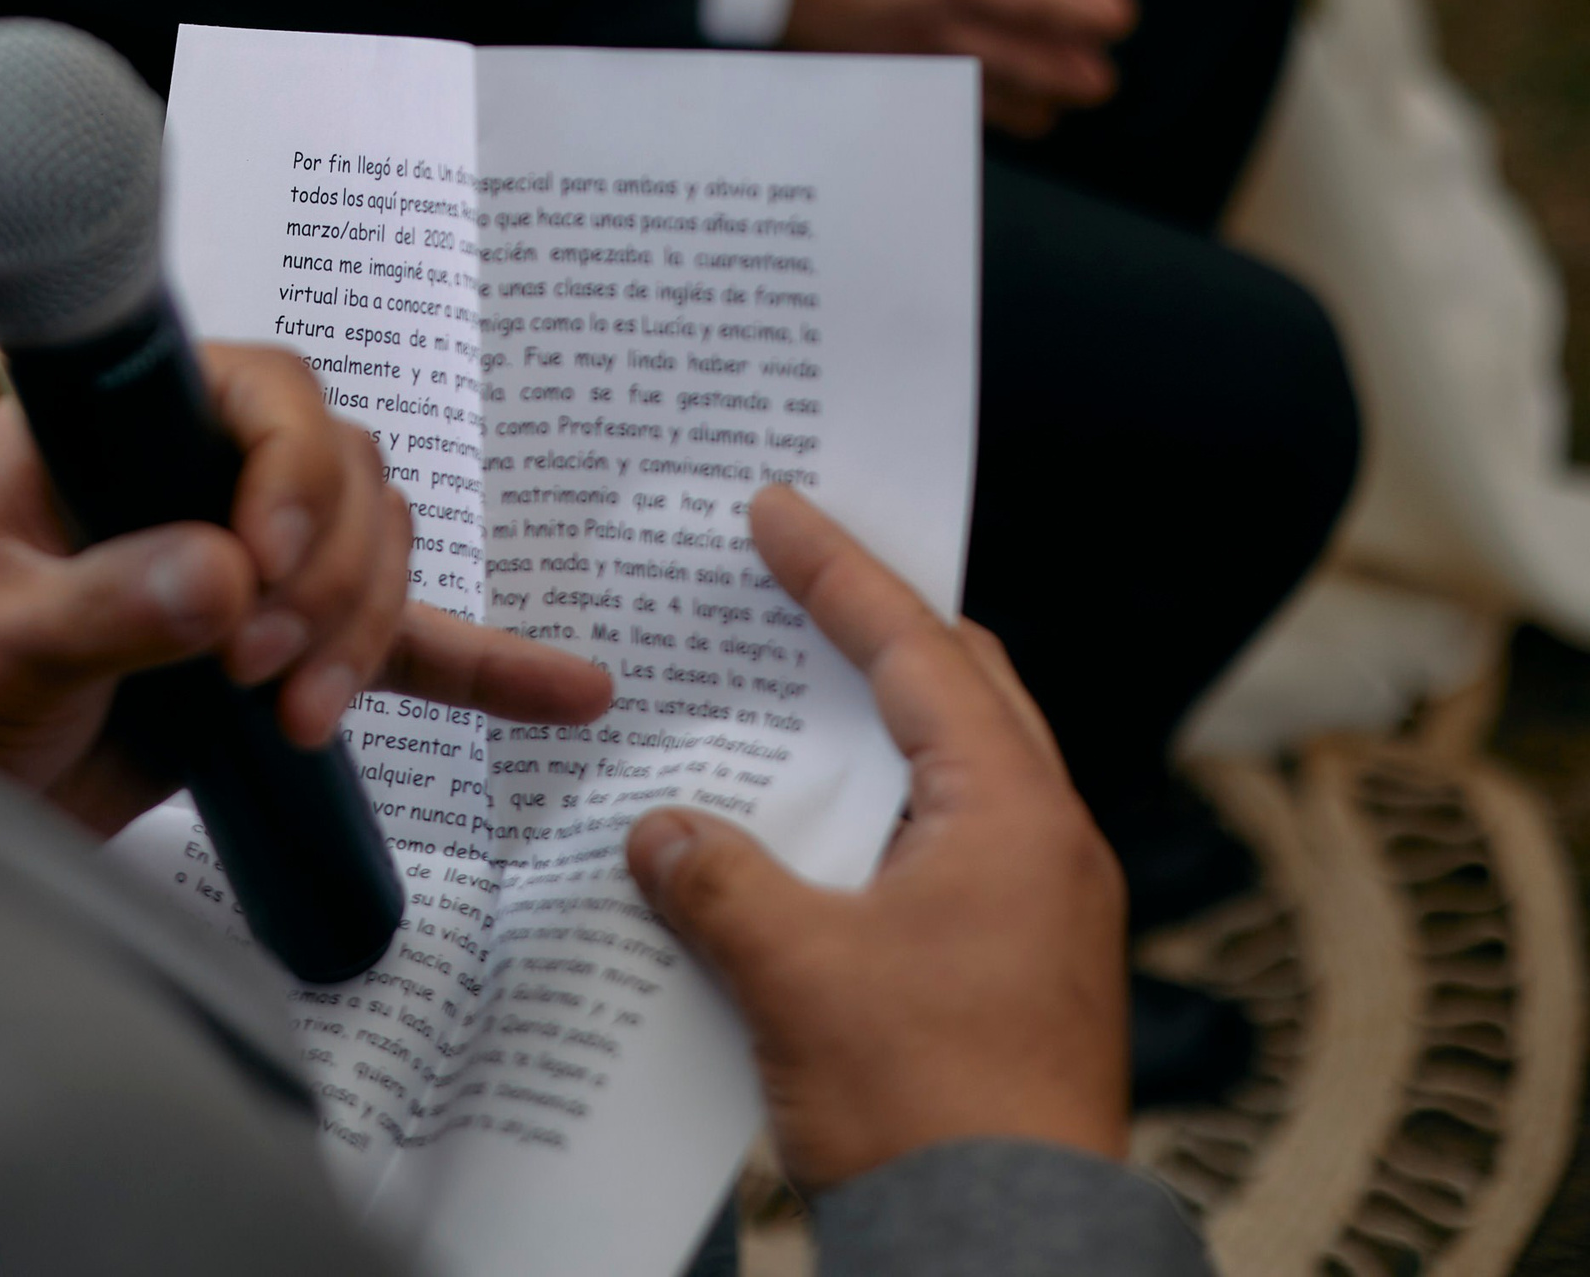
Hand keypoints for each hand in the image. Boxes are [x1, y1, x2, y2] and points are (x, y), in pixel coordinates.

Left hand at [0, 344, 613, 834]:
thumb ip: (101, 605)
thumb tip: (220, 577)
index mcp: (121, 422)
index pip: (256, 391)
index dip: (289, 467)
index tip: (261, 565)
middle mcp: (199, 470)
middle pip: (340, 476)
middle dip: (325, 578)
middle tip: (251, 669)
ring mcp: (248, 557)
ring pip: (375, 553)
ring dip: (363, 633)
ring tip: (298, 716)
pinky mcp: (280, 648)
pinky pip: (403, 648)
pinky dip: (480, 670)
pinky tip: (571, 692)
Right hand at [624, 483, 1127, 1195]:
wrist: (1007, 1248)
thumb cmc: (932, 1106)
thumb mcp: (795, 974)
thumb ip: (719, 880)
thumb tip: (664, 832)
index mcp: (1013, 814)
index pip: (918, 651)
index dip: (840, 574)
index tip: (780, 511)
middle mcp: (1049, 845)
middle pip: (964, 690)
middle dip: (881, 629)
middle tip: (800, 580)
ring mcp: (1045, 910)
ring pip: (959, 772)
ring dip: (880, 728)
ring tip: (792, 701)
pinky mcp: (1022, 968)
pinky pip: (948, 849)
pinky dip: (881, 815)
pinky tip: (812, 841)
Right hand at [743, 0, 1136, 135]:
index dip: (1078, 10)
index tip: (1116, 22)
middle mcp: (921, 21)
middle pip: (1011, 57)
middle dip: (1060, 71)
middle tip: (1099, 87)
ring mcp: (883, 52)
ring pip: (968, 87)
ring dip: (1016, 103)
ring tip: (1048, 118)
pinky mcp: (848, 67)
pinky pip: (919, 96)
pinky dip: (954, 110)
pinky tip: (967, 117)